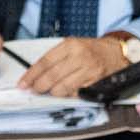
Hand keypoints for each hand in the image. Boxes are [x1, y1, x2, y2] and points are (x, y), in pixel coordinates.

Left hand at [19, 33, 133, 96]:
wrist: (116, 53)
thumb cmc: (91, 50)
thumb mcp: (72, 46)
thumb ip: (55, 58)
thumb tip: (35, 75)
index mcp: (70, 45)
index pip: (45, 62)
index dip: (31, 75)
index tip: (23, 83)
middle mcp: (80, 56)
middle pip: (52, 76)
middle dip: (39, 86)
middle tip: (33, 90)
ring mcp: (89, 70)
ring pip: (63, 88)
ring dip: (53, 93)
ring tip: (51, 91)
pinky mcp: (96, 82)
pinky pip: (76, 93)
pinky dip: (69, 95)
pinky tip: (67, 91)